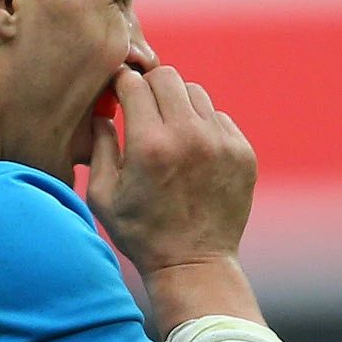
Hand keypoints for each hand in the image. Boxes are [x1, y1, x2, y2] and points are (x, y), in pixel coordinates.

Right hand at [82, 65, 255, 278]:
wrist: (194, 265)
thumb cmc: (141, 234)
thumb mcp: (103, 196)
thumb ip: (98, 148)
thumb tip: (102, 114)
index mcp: (149, 145)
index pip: (133, 83)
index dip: (120, 84)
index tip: (116, 94)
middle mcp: (188, 136)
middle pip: (168, 76)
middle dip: (149, 85)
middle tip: (141, 106)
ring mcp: (221, 143)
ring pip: (196, 92)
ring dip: (177, 103)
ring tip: (168, 130)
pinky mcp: (242, 153)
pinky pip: (219, 117)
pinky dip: (202, 125)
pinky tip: (191, 151)